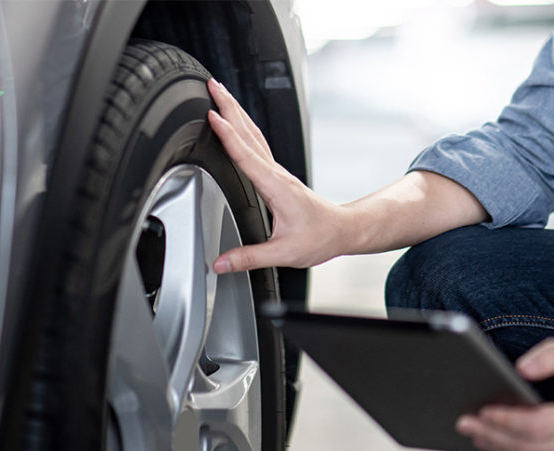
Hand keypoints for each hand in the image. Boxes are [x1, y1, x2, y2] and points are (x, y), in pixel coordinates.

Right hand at [206, 79, 350, 272]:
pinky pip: (256, 144)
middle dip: (229, 106)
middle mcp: (276, 174)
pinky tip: (235, 122)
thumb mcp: (283, 253)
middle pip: (249, 133)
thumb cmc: (319, 238)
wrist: (342, 230)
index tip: (212, 115)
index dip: (228, 135)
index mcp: (275, 187)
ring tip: (219, 93)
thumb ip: (249, 258)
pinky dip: (242, 127)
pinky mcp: (276, 174)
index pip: (246, 155)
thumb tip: (220, 263)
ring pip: (253, 134)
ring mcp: (276, 171)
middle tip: (212, 84)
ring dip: (236, 111)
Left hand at [457, 333, 553, 450]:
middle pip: (532, 449)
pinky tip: (499, 445)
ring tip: (478, 434)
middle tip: (466, 423)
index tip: (482, 411)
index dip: (506, 420)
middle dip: (494, 436)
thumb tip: (522, 368)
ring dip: (501, 450)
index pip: (539, 425)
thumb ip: (550, 353)